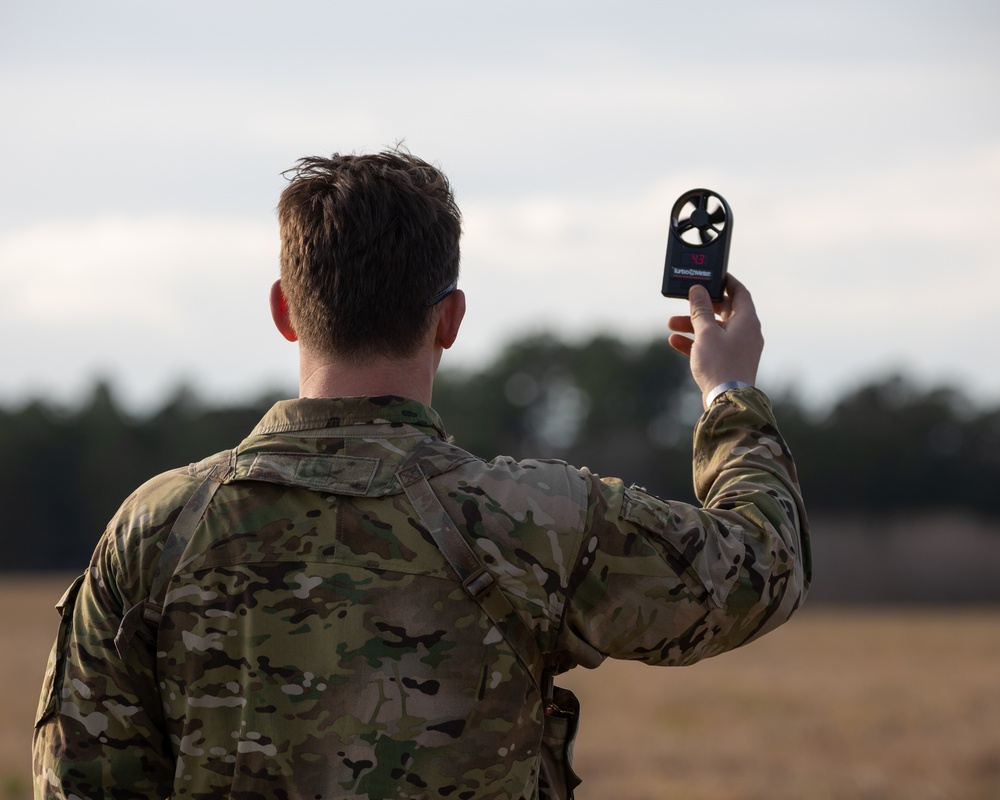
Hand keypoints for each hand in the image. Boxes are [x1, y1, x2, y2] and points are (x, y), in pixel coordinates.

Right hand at [667, 275, 762, 408]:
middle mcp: (746, 333)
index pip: (739, 293)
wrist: (727, 401)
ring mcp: (738, 349)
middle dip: (701, 307)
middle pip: (724, 311)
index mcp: (747, 321)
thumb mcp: (706, 332)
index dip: (726, 282)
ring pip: (715, 329)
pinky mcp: (729, 362)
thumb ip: (700, 310)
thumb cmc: (720, 364)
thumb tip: (698, 290)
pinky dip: (696, 341)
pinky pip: (712, 346)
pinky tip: (676, 341)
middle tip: (685, 302)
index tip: (714, 275)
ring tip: (671, 324)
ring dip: (693, 325)